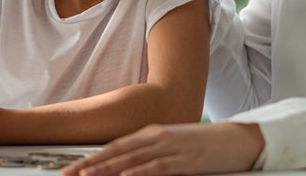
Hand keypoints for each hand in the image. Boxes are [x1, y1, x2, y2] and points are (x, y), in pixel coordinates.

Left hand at [62, 122, 263, 175]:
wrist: (237, 139)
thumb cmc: (203, 145)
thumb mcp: (171, 146)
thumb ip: (149, 155)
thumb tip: (127, 170)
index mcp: (151, 133)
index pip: (115, 146)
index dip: (93, 157)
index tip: (73, 168)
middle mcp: (156, 137)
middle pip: (117, 152)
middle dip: (91, 164)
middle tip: (69, 174)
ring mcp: (170, 148)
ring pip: (132, 160)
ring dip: (107, 169)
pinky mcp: (184, 160)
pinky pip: (158, 167)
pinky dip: (140, 172)